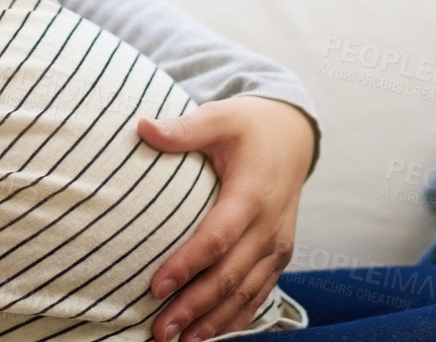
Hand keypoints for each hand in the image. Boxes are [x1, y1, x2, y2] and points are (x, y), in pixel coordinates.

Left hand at [138, 96, 315, 341]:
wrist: (293, 135)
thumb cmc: (250, 125)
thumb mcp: (220, 117)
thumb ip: (184, 128)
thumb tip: (142, 127)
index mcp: (252, 194)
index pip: (217, 238)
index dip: (187, 265)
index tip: (155, 287)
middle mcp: (269, 226)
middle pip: (230, 276)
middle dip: (195, 307)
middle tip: (160, 330)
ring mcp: (278, 244)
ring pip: (246, 292)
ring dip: (214, 321)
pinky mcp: (280, 255)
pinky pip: (259, 293)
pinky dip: (236, 317)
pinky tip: (210, 334)